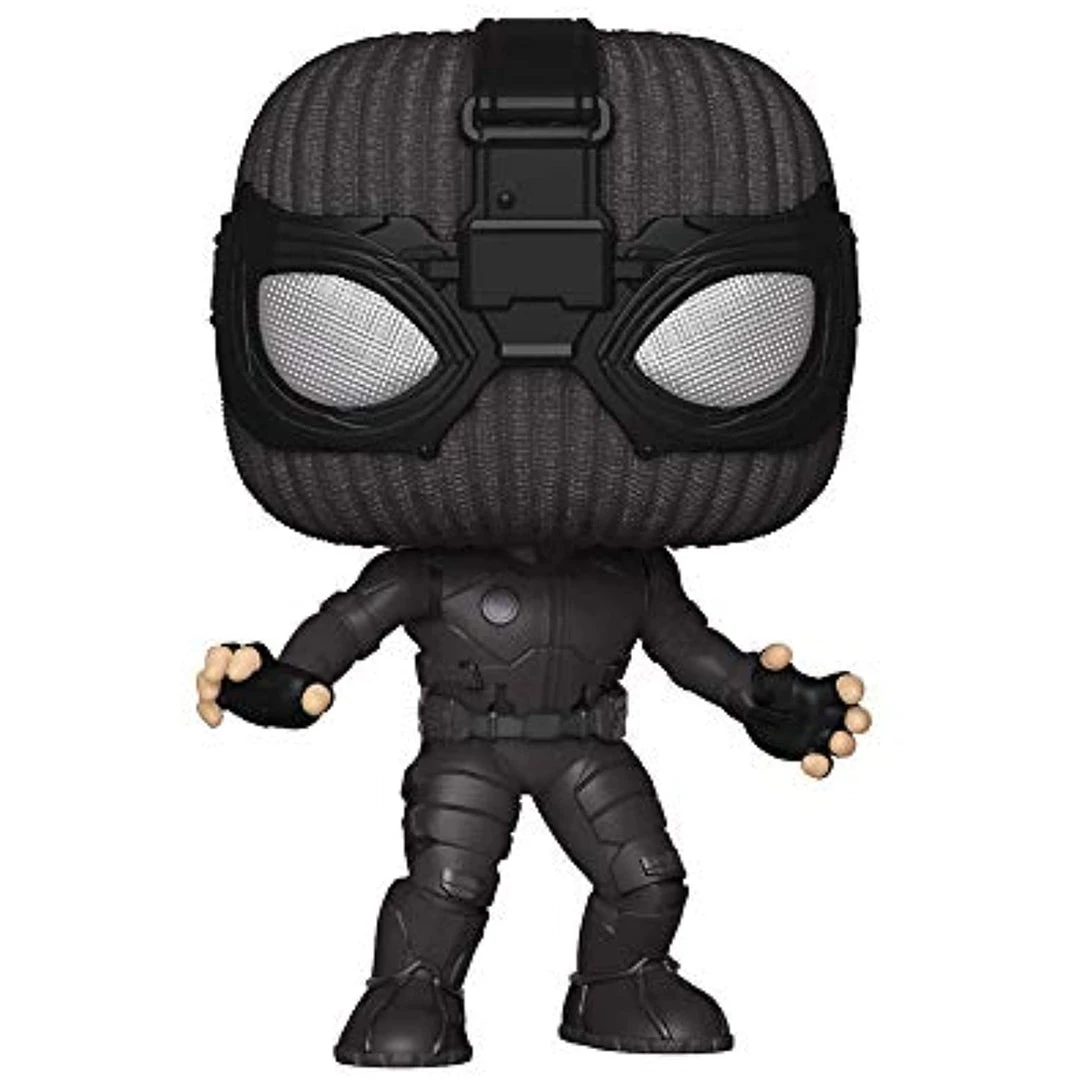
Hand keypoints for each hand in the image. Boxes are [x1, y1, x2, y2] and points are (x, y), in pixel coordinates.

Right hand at [195, 643, 332, 728]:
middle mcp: (241, 666)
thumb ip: (318, 697)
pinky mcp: (223, 696)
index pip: (249, 653)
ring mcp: (228, 681)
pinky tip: (217, 720)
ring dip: (205, 685)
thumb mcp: (316, 694)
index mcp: (263, 661)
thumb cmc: (304, 693)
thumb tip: (317, 700)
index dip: (241, 661)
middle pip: (221, 654)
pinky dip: (206, 708)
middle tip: (214, 682)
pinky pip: (207, 699)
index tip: (237, 675)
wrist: (295, 700)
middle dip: (214, 665)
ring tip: (210, 700)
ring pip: (208, 673)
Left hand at [744, 643, 870, 779]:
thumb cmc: (765, 678)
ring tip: (836, 743)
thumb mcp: (766, 665)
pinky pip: (822, 764)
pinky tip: (809, 762)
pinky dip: (819, 766)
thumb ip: (774, 658)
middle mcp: (832, 713)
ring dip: (844, 745)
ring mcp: (822, 735)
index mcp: (827, 690)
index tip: (845, 688)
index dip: (851, 687)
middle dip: (859, 720)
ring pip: (844, 744)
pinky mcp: (810, 752)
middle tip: (854, 721)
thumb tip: (782, 652)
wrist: (748, 699)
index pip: (848, 687)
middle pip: (857, 718)